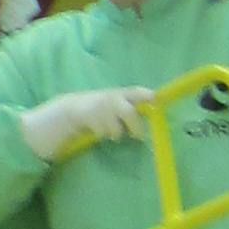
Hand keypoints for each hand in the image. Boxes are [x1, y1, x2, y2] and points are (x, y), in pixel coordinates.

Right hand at [19, 86, 152, 159]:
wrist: (73, 108)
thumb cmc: (102, 108)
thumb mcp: (117, 102)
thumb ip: (132, 106)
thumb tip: (152, 112)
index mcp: (121, 93)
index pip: (136, 92)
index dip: (145, 94)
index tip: (155, 99)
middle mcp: (112, 99)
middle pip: (129, 113)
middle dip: (136, 127)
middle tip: (138, 136)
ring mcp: (101, 108)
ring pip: (116, 128)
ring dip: (116, 133)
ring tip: (111, 130)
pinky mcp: (91, 118)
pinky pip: (104, 133)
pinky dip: (104, 134)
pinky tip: (99, 129)